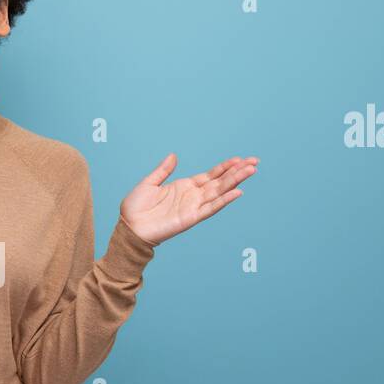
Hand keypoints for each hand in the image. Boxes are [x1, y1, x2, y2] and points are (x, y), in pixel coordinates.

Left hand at [120, 154, 258, 245]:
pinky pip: (210, 208)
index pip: (210, 175)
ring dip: (235, 182)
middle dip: (237, 172)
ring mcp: (193, 207)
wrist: (129, 227)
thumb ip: (163, 170)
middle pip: (220, 182)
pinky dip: (224, 201)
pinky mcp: (190, 218)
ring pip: (219, 192)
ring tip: (251, 171)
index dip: (225, 167)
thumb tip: (174, 156)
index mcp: (184, 186)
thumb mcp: (149, 183)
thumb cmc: (135, 207)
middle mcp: (192, 196)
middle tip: (255, 162)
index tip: (240, 159)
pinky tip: (237, 192)